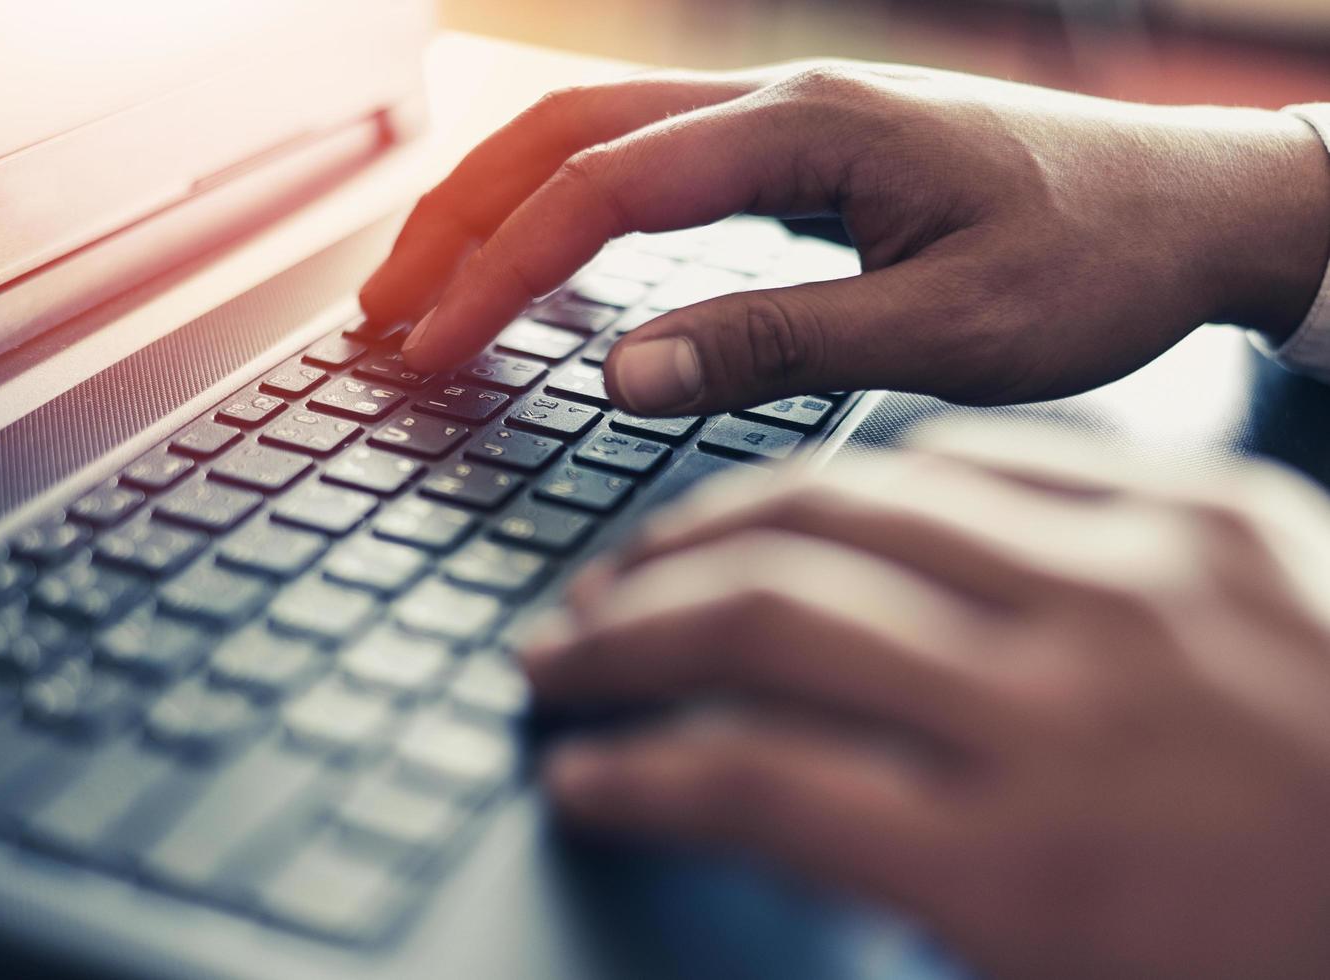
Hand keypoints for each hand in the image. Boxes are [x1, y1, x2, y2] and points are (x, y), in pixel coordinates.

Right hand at [361, 61, 1329, 414]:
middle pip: (560, 133)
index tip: (424, 353)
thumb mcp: (950, 328)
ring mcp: (783, 120)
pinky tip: (537, 270)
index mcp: (808, 130)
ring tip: (423, 289)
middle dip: (454, 222)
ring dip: (493, 207)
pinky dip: (563, 213)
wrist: (1192, 210)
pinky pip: (643, 165)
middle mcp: (778, 102)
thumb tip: (619, 374)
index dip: (495, 273)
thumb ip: (779, 346)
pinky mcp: (797, 156)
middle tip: (379, 319)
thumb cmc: (1096, 263)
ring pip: (590, 137)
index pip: (599, 190)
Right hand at [520, 424, 1329, 979]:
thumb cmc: (1271, 955)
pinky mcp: (1205, 511)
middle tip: (563, 652)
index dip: (630, 776)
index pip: (749, 786)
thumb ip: (888, 889)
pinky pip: (986, 461)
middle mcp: (1068, 707)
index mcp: (1025, 867)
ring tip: (649, 564)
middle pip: (771, 623)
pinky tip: (809, 506)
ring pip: (856, 507)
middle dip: (629, 636)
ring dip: (719, 534)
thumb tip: (734, 811)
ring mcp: (1141, 586)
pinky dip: (871, 481)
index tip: (575, 771)